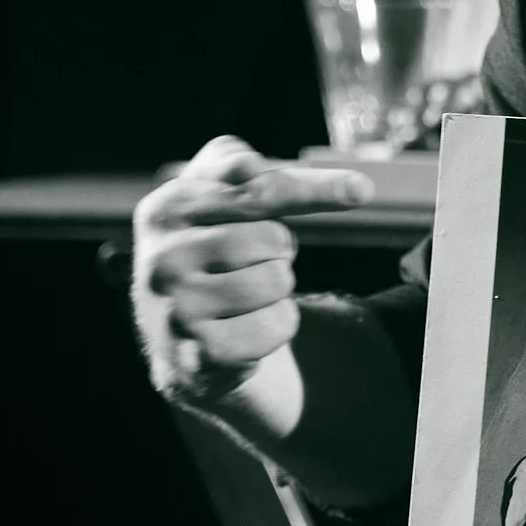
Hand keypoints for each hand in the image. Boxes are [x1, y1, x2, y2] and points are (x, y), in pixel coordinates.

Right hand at [131, 135, 371, 435]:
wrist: (182, 342)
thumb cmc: (212, 258)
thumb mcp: (216, 202)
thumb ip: (250, 172)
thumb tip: (324, 180)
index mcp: (167, 207)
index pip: (255, 188)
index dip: (314, 188)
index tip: (362, 190)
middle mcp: (163, 256)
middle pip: (272, 238)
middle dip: (277, 253)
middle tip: (251, 266)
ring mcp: (177, 308)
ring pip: (276, 282)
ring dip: (278, 292)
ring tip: (246, 298)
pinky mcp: (200, 353)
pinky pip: (275, 326)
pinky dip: (276, 328)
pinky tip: (245, 329)